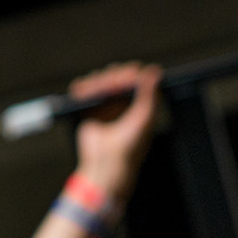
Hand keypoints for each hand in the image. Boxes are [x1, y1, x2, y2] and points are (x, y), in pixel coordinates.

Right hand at [71, 62, 161, 199]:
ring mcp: (102, 106)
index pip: (132, 79)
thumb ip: (150, 95)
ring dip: (97, 82)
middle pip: (114, 76)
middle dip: (113, 76)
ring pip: (98, 82)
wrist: (107, 165)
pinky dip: (82, 88)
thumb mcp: (144, 119)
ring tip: (99, 91)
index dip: (131, 73)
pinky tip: (83, 91)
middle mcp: (119, 103)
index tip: (132, 74)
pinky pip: (83, 92)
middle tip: (115, 85)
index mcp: (135, 104)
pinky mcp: (87, 111)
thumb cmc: (131, 147)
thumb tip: (155, 72)